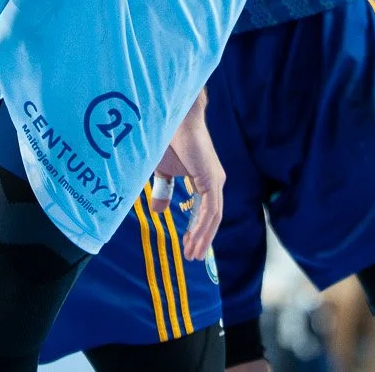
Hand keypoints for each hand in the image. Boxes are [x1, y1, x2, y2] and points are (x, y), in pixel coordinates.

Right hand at [153, 90, 223, 260]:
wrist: (174, 118)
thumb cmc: (169, 139)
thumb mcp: (164, 172)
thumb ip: (164, 191)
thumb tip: (158, 211)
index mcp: (206, 180)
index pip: (206, 211)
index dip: (198, 230)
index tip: (188, 245)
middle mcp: (215, 182)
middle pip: (212, 218)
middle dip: (202, 239)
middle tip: (193, 257)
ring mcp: (215, 181)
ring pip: (213, 217)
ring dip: (203, 237)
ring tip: (193, 254)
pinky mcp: (212, 179)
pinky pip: (210, 210)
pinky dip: (202, 226)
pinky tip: (193, 239)